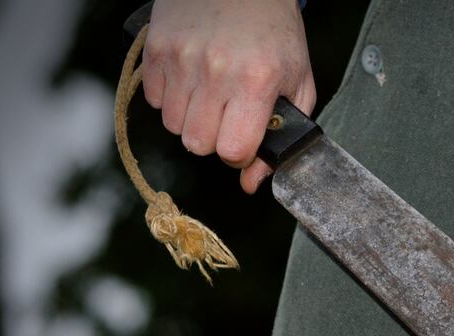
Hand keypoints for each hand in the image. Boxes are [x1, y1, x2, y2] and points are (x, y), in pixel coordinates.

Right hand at [141, 0, 314, 193]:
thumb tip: (251, 183)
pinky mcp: (157, 49)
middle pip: (199, 145)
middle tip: (229, 116)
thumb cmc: (275, 34)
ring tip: (212, 95)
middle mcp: (216, 71)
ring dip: (193, 121)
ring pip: (174, 127)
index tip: (246, 140)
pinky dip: (172, 99)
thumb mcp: (297, 83)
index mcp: (257, 82)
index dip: (241, 154)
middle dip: (215, 139)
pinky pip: (156, 101)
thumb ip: (282, 137)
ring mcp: (182, 59)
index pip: (234, 150)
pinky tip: (193, 79)